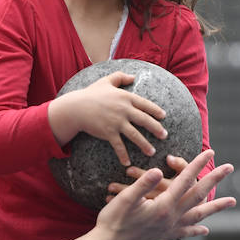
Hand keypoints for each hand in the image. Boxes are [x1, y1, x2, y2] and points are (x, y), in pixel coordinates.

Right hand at [49, 71, 166, 166]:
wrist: (75, 107)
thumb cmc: (90, 94)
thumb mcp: (106, 81)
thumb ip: (120, 77)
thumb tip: (134, 76)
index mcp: (125, 97)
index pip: (145, 104)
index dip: (155, 110)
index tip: (163, 116)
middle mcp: (124, 110)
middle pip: (145, 120)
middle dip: (156, 129)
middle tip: (164, 136)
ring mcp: (117, 122)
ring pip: (135, 135)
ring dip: (145, 145)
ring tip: (152, 152)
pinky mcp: (108, 133)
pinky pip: (119, 146)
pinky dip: (123, 155)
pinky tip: (127, 163)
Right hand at [93, 150, 234, 239]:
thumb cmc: (113, 220)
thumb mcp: (125, 199)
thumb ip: (143, 183)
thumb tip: (157, 170)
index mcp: (163, 205)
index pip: (184, 180)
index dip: (196, 164)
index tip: (208, 152)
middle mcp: (171, 217)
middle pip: (198, 195)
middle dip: (214, 180)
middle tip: (229, 167)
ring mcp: (169, 228)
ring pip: (198, 214)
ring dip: (215, 207)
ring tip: (231, 201)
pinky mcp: (164, 235)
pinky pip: (187, 232)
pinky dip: (198, 229)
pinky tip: (205, 229)